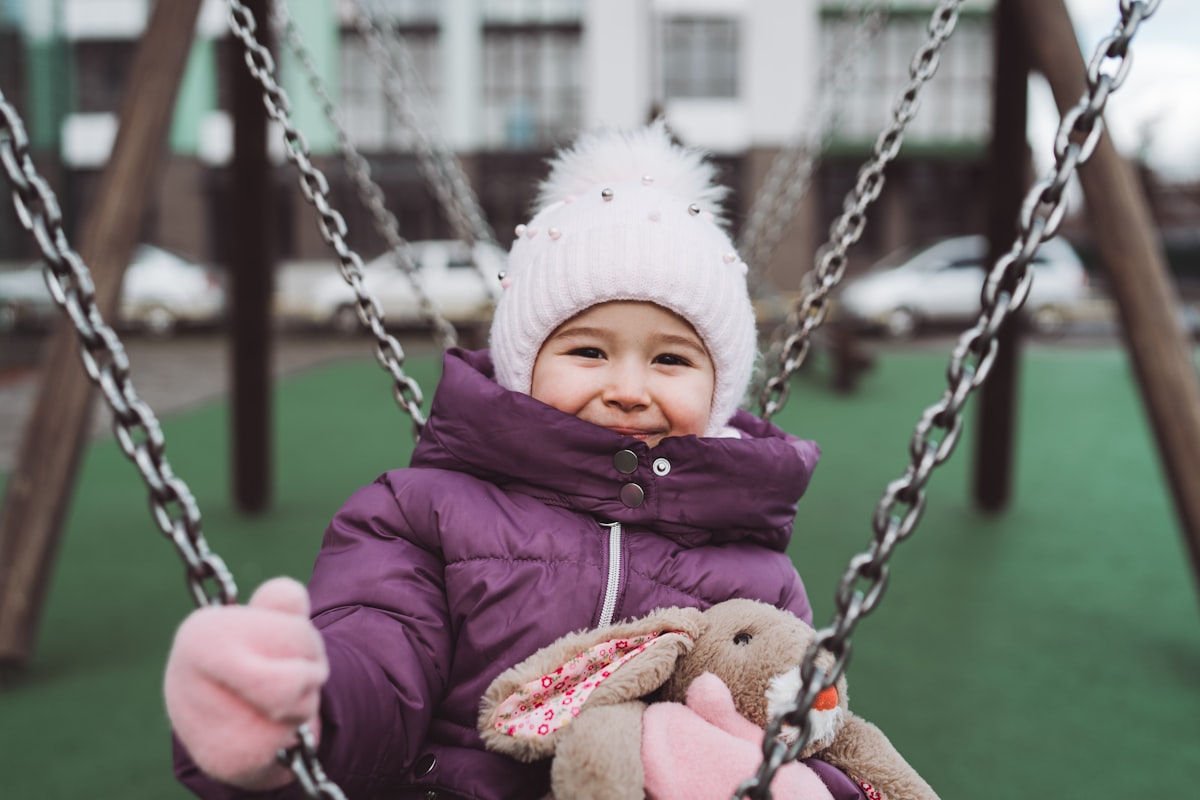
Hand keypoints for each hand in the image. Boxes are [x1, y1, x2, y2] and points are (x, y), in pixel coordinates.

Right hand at [164, 577, 328, 789]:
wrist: (216, 719)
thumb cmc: (247, 657)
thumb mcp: (262, 619)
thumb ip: (281, 600)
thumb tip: (289, 599)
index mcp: (201, 632)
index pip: (296, 633)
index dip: (306, 641)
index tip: (285, 644)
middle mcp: (193, 676)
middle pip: (301, 675)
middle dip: (312, 671)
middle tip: (294, 673)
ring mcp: (207, 721)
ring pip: (302, 707)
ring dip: (306, 702)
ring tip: (278, 699)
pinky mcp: (227, 758)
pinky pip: (291, 738)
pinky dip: (293, 731)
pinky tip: (270, 726)